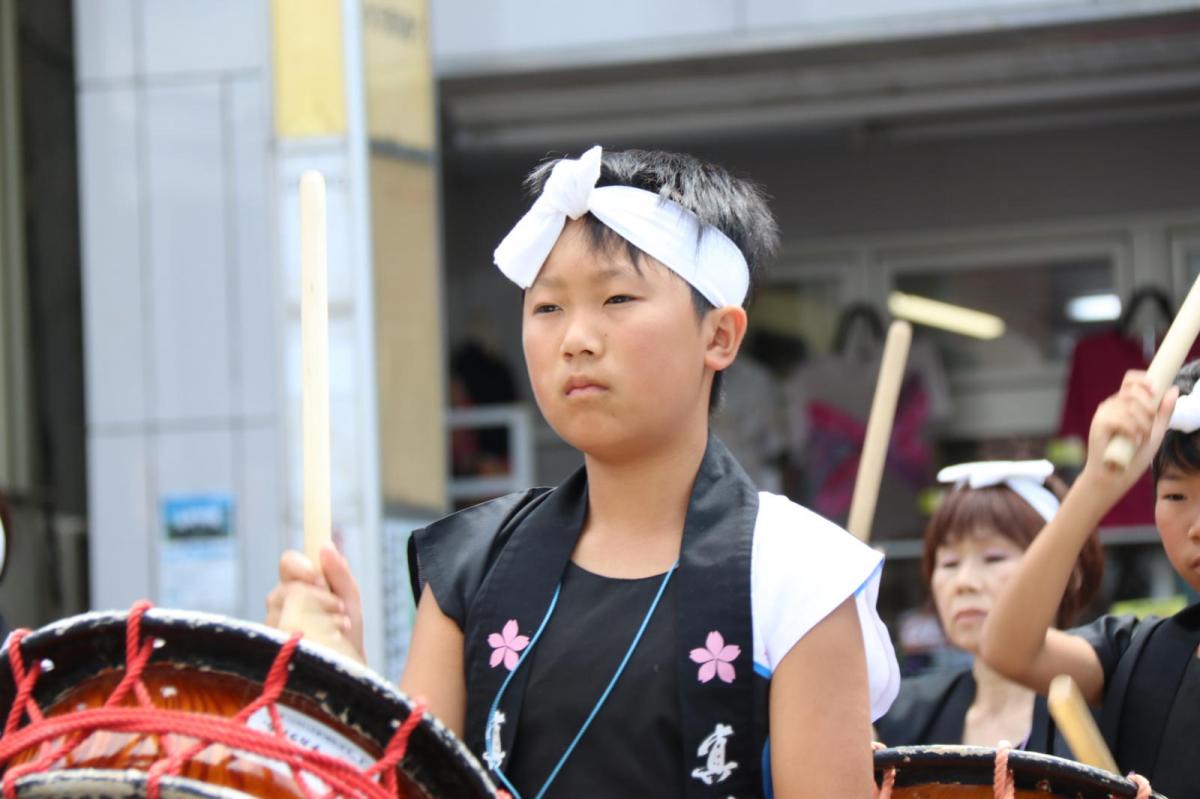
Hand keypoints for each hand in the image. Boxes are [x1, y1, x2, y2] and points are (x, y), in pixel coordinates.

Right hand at [266, 544, 365, 663]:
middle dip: (320, 599)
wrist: (347, 666)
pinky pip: (290, 633)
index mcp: (296, 583)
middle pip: (288, 588)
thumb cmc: (346, 629)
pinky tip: (329, 640)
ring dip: (323, 618)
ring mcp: (274, 624)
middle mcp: (280, 602)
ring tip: (339, 627)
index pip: (287, 562)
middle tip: (339, 608)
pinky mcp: (275, 646)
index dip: (302, 567)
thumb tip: (326, 546)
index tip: (320, 580)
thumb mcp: (349, 597)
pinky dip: (317, 634)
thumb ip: (339, 572)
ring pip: (290, 610)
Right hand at [1080, 370, 1177, 498]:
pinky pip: (1122, 419)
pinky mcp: (1098, 424)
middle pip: (1134, 391)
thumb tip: (1173, 389)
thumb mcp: (1155, 431)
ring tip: (1140, 439)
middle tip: (1149, 429)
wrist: (1115, 477)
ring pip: (1130, 406)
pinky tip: (1132, 441)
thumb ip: (1164, 412)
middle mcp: (1112, 405)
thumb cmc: (1133, 456)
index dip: (1144, 380)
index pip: (1131, 380)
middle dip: (1149, 410)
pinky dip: (1133, 431)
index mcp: (1124, 403)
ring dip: (1143, 425)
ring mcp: (1103, 413)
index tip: (1156, 391)